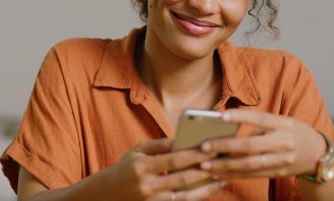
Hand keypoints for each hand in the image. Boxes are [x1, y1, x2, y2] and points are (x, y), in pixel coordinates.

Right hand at [102, 138, 228, 200]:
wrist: (109, 192)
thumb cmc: (127, 166)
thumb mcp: (138, 150)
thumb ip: (160, 144)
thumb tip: (183, 139)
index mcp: (142, 166)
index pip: (173, 160)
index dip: (194, 155)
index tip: (212, 148)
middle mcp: (147, 185)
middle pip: (183, 178)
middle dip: (205, 169)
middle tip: (224, 161)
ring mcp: (152, 200)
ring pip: (185, 196)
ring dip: (207, 187)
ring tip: (223, 177)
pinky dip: (197, 197)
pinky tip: (210, 189)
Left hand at [198, 109, 326, 179]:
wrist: (318, 154)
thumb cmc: (293, 132)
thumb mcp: (282, 122)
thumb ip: (259, 125)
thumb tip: (228, 130)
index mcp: (283, 125)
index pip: (260, 118)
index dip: (241, 117)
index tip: (221, 116)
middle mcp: (283, 143)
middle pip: (251, 145)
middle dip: (225, 146)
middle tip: (204, 147)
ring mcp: (281, 161)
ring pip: (249, 164)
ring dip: (225, 166)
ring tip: (206, 165)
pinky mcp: (277, 173)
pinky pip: (252, 175)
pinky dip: (234, 175)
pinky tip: (219, 175)